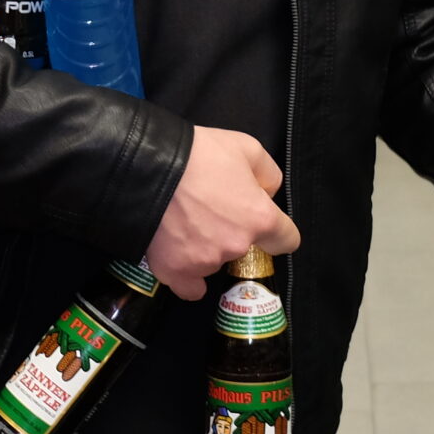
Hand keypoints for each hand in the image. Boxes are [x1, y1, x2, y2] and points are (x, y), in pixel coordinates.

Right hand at [146, 126, 300, 300]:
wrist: (147, 167)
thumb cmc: (199, 154)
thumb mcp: (246, 146)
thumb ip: (267, 174)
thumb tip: (268, 193)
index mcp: (259, 218)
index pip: (287, 240)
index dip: (278, 230)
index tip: (264, 224)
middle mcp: (236, 245)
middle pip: (245, 247)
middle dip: (234, 231)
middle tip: (210, 207)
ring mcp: (206, 262)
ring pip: (215, 261)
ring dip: (207, 247)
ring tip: (184, 220)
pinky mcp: (176, 272)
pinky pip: (190, 288)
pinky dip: (188, 275)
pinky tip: (182, 258)